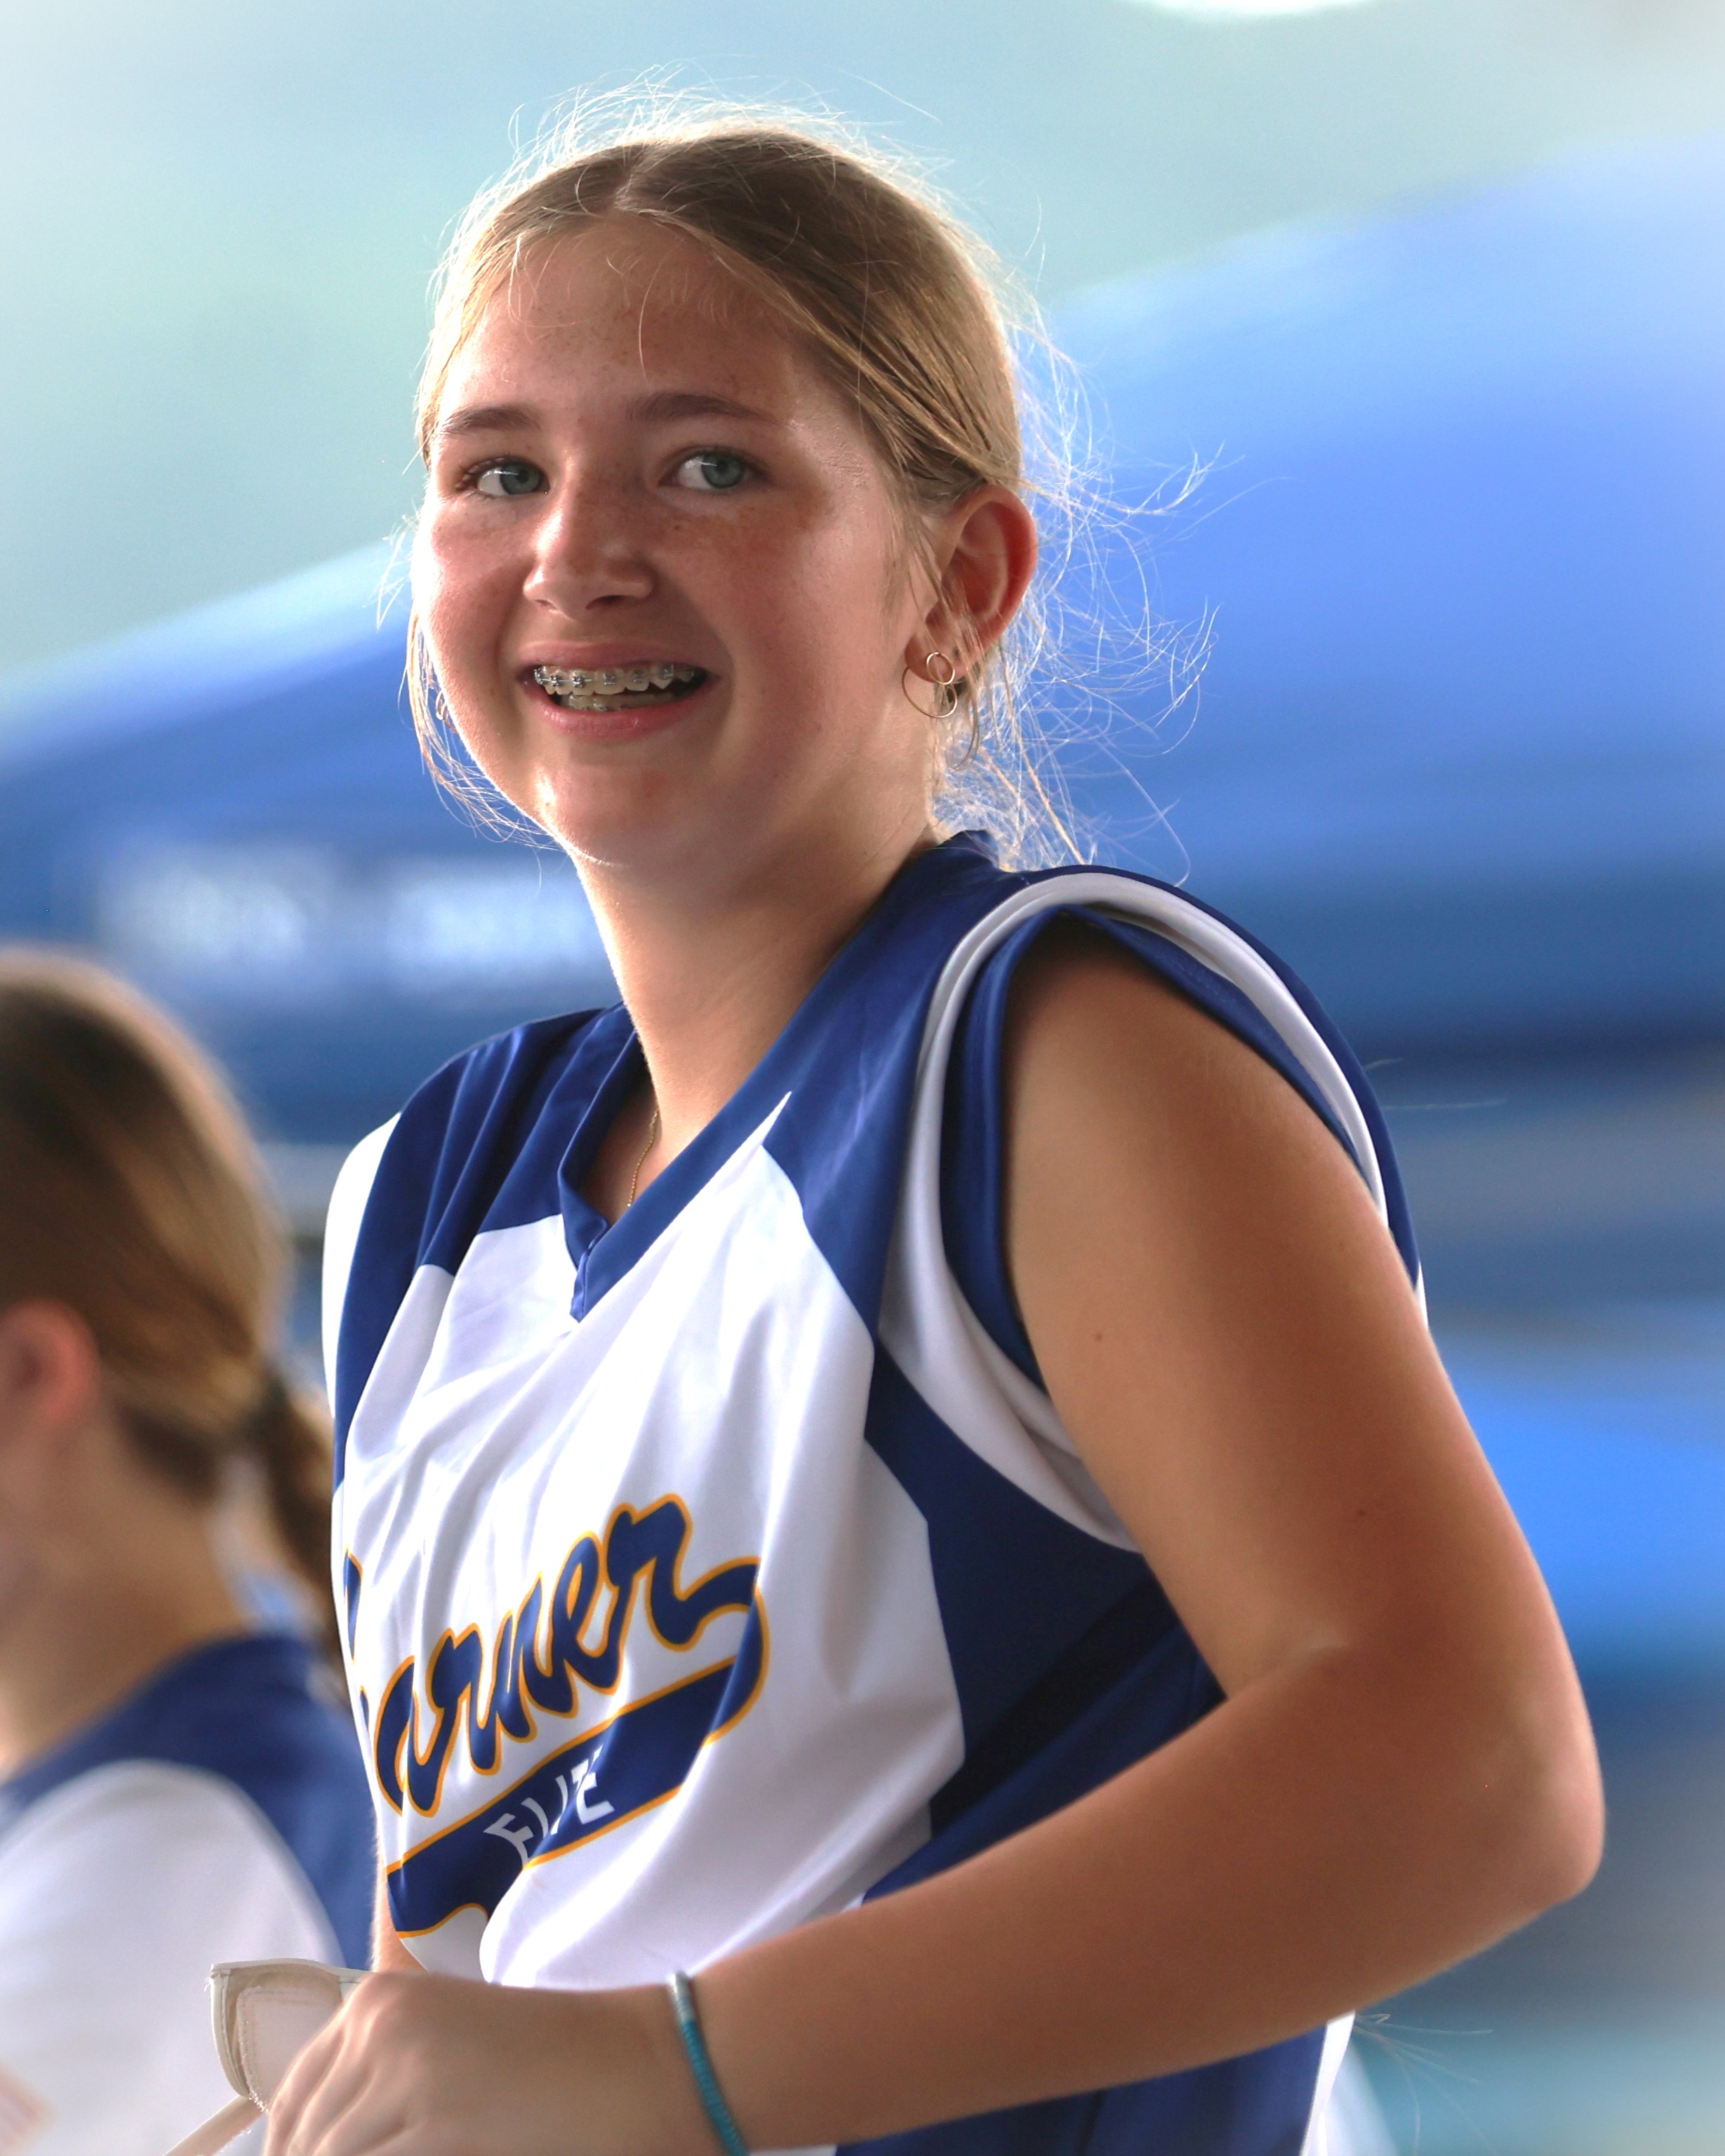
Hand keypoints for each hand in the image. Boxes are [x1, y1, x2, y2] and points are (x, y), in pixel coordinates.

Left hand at [264, 1968, 713, 2155]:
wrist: (644, 2063)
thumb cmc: (556, 2069)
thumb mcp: (449, 2056)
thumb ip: (382, 2088)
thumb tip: (302, 2142)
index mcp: (375, 2000)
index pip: (292, 2105)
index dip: (294, 2151)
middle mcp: (377, 2023)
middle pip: (305, 2140)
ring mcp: (402, 2069)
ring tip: (427, 2151)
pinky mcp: (433, 2119)